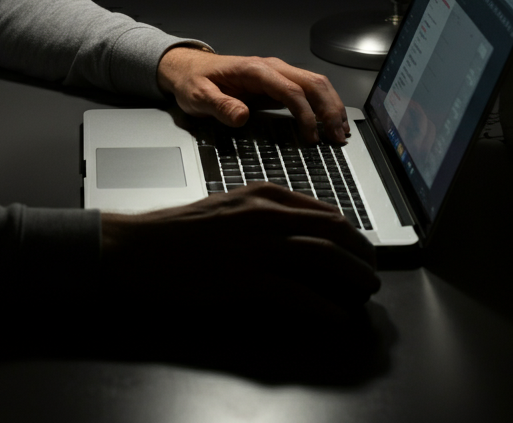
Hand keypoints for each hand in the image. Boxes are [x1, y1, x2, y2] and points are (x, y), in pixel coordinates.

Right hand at [101, 183, 378, 317]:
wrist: (140, 247)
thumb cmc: (179, 231)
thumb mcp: (228, 207)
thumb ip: (264, 214)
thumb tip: (300, 235)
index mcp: (262, 194)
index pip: (324, 210)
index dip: (351, 233)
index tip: (360, 250)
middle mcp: (265, 214)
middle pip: (332, 231)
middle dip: (361, 255)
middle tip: (371, 275)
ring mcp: (255, 246)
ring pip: (324, 258)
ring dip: (353, 280)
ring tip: (365, 295)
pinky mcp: (244, 278)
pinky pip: (298, 294)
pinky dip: (323, 308)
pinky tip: (335, 318)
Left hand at [157, 46, 348, 142]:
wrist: (189, 68)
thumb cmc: (194, 81)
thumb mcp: (198, 96)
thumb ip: (219, 106)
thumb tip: (241, 116)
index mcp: (254, 70)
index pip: (291, 90)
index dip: (305, 114)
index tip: (311, 137)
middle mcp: (270, 68)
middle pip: (312, 83)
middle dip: (329, 110)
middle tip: (337, 137)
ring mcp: (276, 74)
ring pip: (315, 84)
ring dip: (332, 107)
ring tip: (340, 133)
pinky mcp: (277, 83)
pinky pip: (307, 90)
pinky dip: (323, 105)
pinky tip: (329, 122)